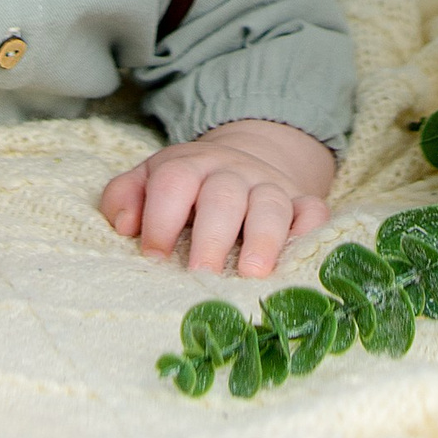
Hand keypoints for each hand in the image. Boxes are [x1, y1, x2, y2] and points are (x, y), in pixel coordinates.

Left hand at [101, 119, 335, 280]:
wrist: (241, 163)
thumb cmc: (186, 189)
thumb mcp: (148, 182)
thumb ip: (125, 197)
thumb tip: (124, 225)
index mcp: (189, 166)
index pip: (174, 182)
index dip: (161, 218)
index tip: (154, 256)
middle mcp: (232, 172)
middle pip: (224, 196)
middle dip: (212, 236)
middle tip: (199, 275)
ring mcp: (269, 186)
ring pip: (271, 203)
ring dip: (263, 237)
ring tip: (251, 274)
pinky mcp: (301, 202)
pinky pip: (314, 211)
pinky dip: (310, 230)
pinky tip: (298, 256)